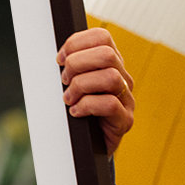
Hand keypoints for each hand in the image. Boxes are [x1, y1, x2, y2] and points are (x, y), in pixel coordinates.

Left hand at [57, 28, 134, 155]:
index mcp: (110, 64)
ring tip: (69, 99)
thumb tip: (57, 57)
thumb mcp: (71, 84)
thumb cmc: (77, 112)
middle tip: (64, 81)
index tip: (59, 59)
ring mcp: (127, 99)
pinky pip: (110, 104)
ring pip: (110, 77)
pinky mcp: (125, 120)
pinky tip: (75, 112)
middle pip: (107, 54)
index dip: (76, 43)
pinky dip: (86, 106)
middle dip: (77, 64)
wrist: (87, 147)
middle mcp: (123, 78)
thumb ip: (70, 67)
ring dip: (81, 86)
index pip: (102, 37)